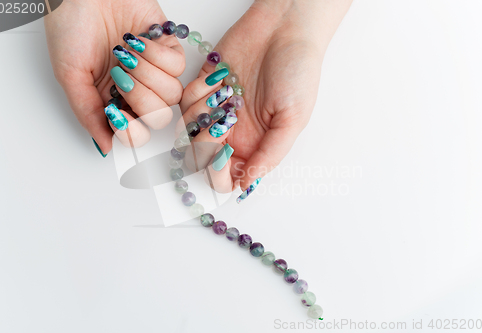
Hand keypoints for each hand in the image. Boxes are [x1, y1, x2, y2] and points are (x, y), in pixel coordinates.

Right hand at [45, 0, 184, 155]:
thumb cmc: (71, 27)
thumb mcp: (70, 75)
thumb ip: (88, 114)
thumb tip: (105, 147)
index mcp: (113, 101)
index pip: (137, 134)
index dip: (133, 131)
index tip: (118, 114)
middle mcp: (136, 90)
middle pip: (158, 117)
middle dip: (140, 97)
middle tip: (119, 74)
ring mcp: (154, 71)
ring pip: (172, 94)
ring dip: (147, 73)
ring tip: (124, 53)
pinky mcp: (168, 48)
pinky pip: (178, 67)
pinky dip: (157, 54)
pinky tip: (137, 41)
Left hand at [179, 0, 351, 193]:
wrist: (285, 28)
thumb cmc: (297, 71)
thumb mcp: (293, 119)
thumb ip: (270, 154)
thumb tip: (246, 185)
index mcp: (254, 146)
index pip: (224, 178)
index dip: (217, 175)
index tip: (223, 155)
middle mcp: (232, 132)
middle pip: (200, 158)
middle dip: (206, 142)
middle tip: (228, 117)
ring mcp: (216, 110)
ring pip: (187, 130)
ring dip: (202, 113)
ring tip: (228, 92)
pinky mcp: (203, 87)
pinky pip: (183, 102)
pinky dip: (197, 91)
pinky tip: (220, 78)